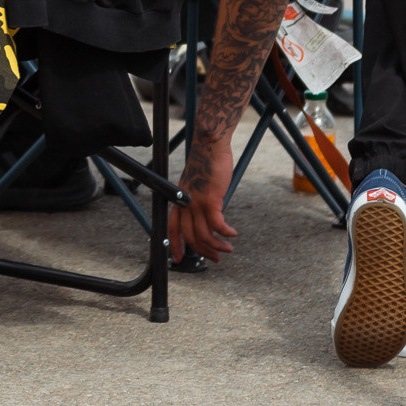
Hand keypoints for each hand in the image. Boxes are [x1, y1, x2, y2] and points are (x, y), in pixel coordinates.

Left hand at [170, 134, 237, 260]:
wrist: (210, 146)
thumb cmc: (206, 163)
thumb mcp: (196, 185)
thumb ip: (198, 201)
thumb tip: (209, 216)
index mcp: (179, 201)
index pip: (172, 229)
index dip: (175, 246)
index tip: (178, 260)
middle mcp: (185, 204)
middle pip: (190, 236)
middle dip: (203, 252)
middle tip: (215, 259)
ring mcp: (197, 202)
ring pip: (204, 233)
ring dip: (217, 246)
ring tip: (228, 249)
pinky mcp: (210, 199)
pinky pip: (217, 224)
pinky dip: (225, 232)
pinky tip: (232, 234)